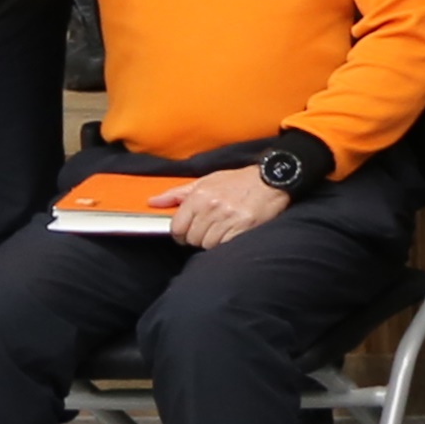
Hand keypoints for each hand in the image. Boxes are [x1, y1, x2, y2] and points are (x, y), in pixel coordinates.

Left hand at [165, 166, 288, 249]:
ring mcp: (227, 218)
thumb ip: (177, 193)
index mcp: (199, 195)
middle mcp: (211, 207)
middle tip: (209, 228)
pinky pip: (224, 245)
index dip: (181, 233)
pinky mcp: (243, 227)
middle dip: (198, 237)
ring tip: (222, 229)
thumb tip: (152, 202)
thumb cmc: (238, 181)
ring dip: (213, 240)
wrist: (272, 178)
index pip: (176, 227)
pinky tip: (232, 232)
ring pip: (207, 244)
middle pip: (192, 238)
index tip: (188, 231)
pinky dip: (226, 242)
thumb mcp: (206, 181)